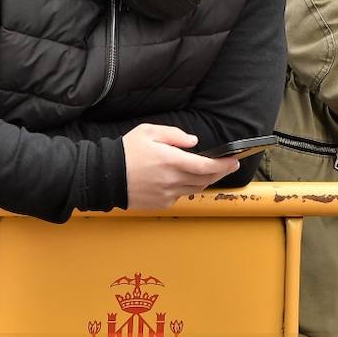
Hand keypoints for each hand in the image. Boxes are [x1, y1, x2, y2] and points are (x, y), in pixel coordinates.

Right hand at [121, 124, 238, 209]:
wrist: (103, 176)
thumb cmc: (125, 151)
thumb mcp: (149, 132)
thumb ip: (175, 135)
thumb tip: (194, 142)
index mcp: (171, 161)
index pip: (206, 166)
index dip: (223, 165)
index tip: (234, 161)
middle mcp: (171, 180)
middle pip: (205, 180)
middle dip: (220, 173)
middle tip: (228, 166)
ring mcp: (165, 195)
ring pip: (194, 189)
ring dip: (205, 181)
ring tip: (210, 171)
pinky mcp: (159, 204)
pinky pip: (179, 196)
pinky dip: (186, 188)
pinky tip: (185, 180)